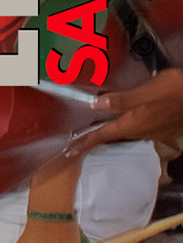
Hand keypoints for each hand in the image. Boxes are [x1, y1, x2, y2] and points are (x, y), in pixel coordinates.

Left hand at [68, 68, 182, 158]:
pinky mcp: (165, 129)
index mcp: (132, 124)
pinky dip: (133, 125)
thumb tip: (97, 104)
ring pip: (129, 133)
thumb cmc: (173, 91)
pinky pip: (143, 129)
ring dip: (115, 131)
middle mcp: (142, 132)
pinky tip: (133, 119)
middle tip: (82, 138)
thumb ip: (121, 100)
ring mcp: (155, 132)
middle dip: (98, 137)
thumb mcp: (145, 92)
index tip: (70, 150)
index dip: (85, 141)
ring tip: (103, 128)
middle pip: (114, 136)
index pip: (103, 135)